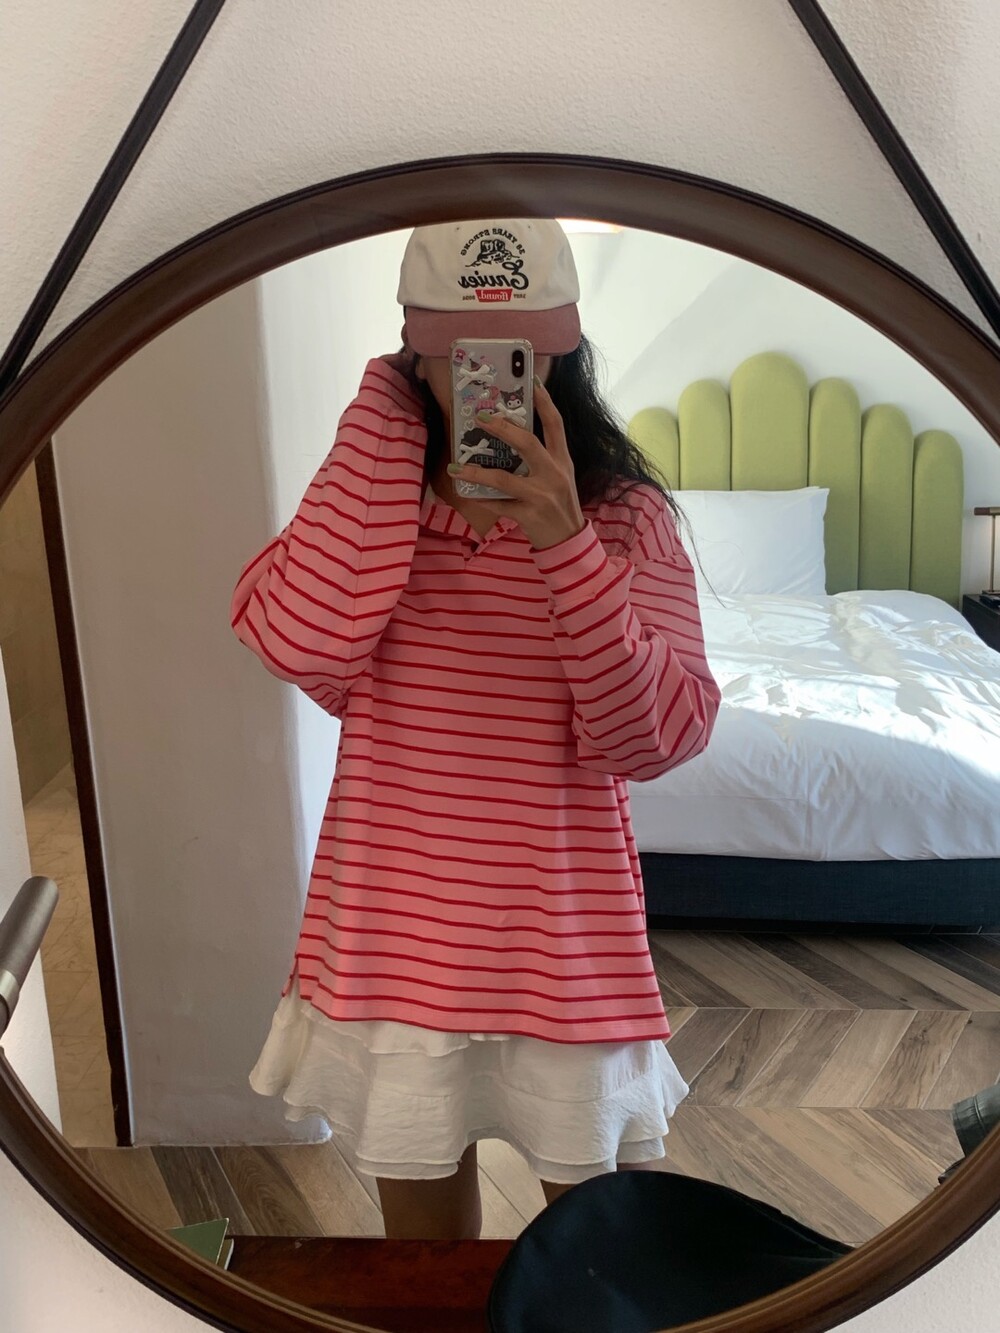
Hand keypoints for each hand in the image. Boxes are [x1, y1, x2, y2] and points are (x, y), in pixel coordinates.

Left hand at [447, 379, 586, 550]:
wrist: (568, 542)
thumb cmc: (559, 505)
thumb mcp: (558, 477)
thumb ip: (542, 458)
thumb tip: (510, 437)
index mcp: (562, 461)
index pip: (555, 424)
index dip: (544, 401)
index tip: (531, 380)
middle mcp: (554, 474)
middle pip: (528, 444)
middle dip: (503, 429)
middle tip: (481, 417)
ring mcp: (541, 496)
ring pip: (504, 479)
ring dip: (477, 471)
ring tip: (456, 466)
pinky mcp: (529, 515)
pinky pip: (500, 504)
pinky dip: (482, 499)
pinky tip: (467, 493)